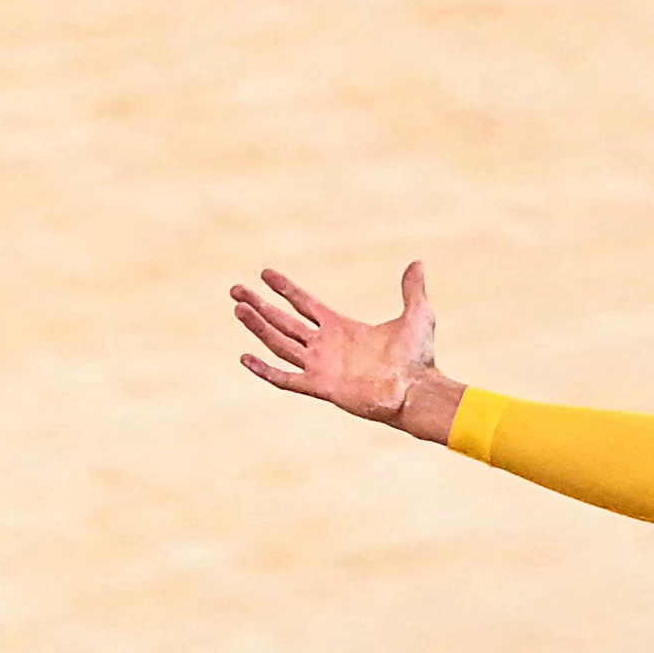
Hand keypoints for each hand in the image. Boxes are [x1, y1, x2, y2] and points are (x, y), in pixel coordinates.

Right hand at [233, 262, 456, 439]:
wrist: (418, 390)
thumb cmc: (418, 358)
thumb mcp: (417, 315)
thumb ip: (412, 289)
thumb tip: (417, 263)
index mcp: (340, 327)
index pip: (304, 304)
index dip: (285, 289)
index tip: (265, 274)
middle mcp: (325, 346)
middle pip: (283, 322)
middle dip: (260, 305)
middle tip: (235, 289)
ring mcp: (320, 366)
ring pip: (279, 343)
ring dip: (258, 327)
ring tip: (238, 308)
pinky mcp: (320, 387)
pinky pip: (286, 379)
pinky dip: (265, 370)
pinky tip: (245, 357)